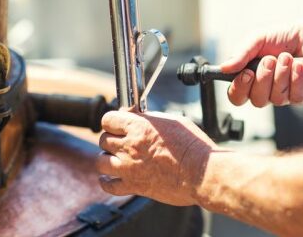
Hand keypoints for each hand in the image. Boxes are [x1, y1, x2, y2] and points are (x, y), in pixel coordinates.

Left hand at [95, 110, 218, 205]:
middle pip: (103, 140)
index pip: (108, 119)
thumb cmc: (193, 146)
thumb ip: (150, 119)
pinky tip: (110, 178)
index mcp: (138, 127)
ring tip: (117, 159)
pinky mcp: (134, 186)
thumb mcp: (172, 121)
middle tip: (122, 142)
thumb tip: (138, 117)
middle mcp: (129, 146)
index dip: (113, 121)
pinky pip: (109, 185)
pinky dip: (107, 181)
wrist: (201, 173)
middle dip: (111, 139)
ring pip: (101, 161)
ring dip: (108, 159)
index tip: (118, 124)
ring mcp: (129, 168)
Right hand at [221, 15, 302, 106]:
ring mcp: (283, 96)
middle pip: (257, 100)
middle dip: (264, 78)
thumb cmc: (282, 37)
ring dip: (282, 74)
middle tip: (271, 59)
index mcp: (250, 79)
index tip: (246, 74)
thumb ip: (241, 53)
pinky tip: (300, 65)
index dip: (239, 89)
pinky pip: (296, 96)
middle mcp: (265, 91)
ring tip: (287, 56)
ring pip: (277, 98)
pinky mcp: (302, 96)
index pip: (236, 97)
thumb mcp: (257, 39)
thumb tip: (224, 67)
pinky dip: (297, 78)